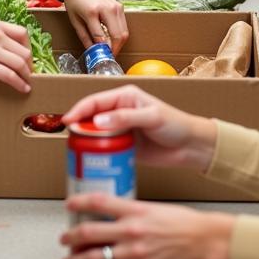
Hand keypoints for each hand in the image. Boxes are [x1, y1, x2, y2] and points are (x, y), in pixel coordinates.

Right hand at [0, 21, 32, 92]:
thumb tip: (15, 50)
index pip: (23, 34)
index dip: (29, 48)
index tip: (28, 59)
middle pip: (24, 51)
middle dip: (30, 65)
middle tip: (28, 74)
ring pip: (20, 64)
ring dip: (27, 76)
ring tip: (28, 83)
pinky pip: (10, 76)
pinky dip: (20, 84)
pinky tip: (23, 89)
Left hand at [59, 196, 234, 258]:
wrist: (204, 240)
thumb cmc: (184, 223)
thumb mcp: (155, 208)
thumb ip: (135, 212)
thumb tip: (118, 214)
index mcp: (135, 211)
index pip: (100, 202)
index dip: (80, 202)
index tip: (69, 204)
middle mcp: (131, 230)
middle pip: (91, 232)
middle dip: (71, 236)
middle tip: (63, 239)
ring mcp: (135, 252)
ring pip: (97, 258)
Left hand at [60, 0, 128, 54]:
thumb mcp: (75, 20)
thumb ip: (84, 37)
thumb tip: (93, 52)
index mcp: (93, 12)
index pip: (101, 38)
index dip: (102, 51)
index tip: (100, 59)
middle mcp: (107, 8)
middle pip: (118, 36)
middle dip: (115, 50)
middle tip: (108, 57)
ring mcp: (116, 6)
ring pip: (124, 32)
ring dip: (119, 43)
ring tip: (110, 50)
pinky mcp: (119, 5)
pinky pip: (123, 24)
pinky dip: (120, 34)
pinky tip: (112, 39)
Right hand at [60, 84, 216, 170]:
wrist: (191, 146)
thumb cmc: (176, 124)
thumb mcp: (152, 117)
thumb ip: (126, 118)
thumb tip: (99, 121)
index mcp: (125, 97)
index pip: (96, 101)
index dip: (79, 110)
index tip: (68, 121)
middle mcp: (119, 111)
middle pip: (92, 118)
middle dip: (80, 127)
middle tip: (70, 140)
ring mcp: (121, 129)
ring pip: (96, 135)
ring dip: (87, 142)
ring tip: (76, 152)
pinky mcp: (123, 146)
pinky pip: (105, 149)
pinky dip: (97, 154)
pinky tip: (91, 161)